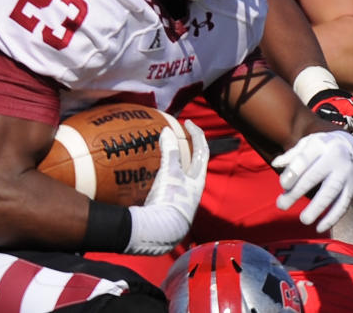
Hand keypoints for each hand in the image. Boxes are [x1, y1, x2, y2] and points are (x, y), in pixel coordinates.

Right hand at [125, 120, 208, 254]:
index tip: (188, 122)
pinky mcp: (167, 204)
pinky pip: (167, 182)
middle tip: (177, 134)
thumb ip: (170, 151)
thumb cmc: (170, 200)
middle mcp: (192, 189)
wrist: (160, 231)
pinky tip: (150, 172)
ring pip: (180, 173)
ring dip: (174, 159)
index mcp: (198, 180)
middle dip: (187, 148)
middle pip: (193, 163)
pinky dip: (162, 171)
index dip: (197, 134)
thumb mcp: (171, 173)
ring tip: (162, 150)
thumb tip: (168, 130)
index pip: (202, 151)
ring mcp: (180, 197)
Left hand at [272, 129, 352, 232]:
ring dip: (317, 208)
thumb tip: (276, 164)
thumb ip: (292, 155)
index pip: (305, 159)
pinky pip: (343, 204)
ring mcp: (346, 174)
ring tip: (303, 220)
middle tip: (281, 205)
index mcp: (320, 145)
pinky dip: (333, 218)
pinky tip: (320, 227)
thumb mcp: (308, 143)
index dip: (294, 172)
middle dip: (297, 192)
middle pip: (315, 177)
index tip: (283, 185)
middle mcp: (335, 159)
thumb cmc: (323, 146)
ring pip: (331, 193)